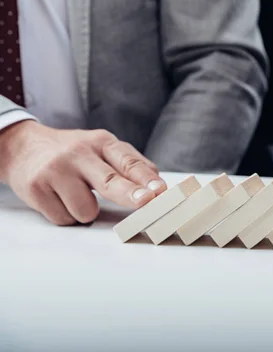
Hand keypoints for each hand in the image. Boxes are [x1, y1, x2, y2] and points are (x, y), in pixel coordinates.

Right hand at [0, 121, 166, 224]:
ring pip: (86, 210)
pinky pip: (65, 218)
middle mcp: (78, 154)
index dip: (145, 178)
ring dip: (87, 212)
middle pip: (110, 181)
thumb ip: (129, 164)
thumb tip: (157, 184)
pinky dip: (66, 215)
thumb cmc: (72, 153)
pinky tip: (59, 198)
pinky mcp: (35, 189)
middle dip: (130, 194)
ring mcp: (55, 170)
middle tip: (145, 202)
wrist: (23, 147)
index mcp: (101, 142)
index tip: (159, 191)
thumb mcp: (102, 149)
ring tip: (75, 194)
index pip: (128, 162)